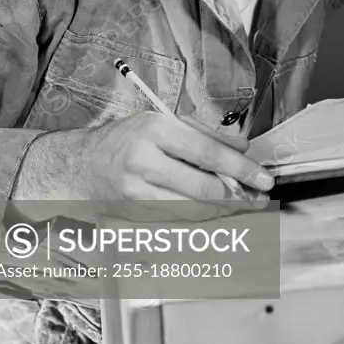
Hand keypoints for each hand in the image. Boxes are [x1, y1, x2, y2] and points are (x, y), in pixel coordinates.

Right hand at [84, 112, 273, 208]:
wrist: (80, 165)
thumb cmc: (126, 138)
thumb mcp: (165, 122)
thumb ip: (206, 134)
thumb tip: (242, 148)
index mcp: (155, 130)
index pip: (208, 153)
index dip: (241, 168)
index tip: (263, 178)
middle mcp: (143, 161)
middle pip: (202, 187)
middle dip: (237, 195)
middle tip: (258, 197)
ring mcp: (136, 192)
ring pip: (192, 209)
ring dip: (222, 210)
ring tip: (241, 204)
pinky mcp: (132, 215)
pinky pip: (176, 220)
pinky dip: (200, 218)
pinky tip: (213, 212)